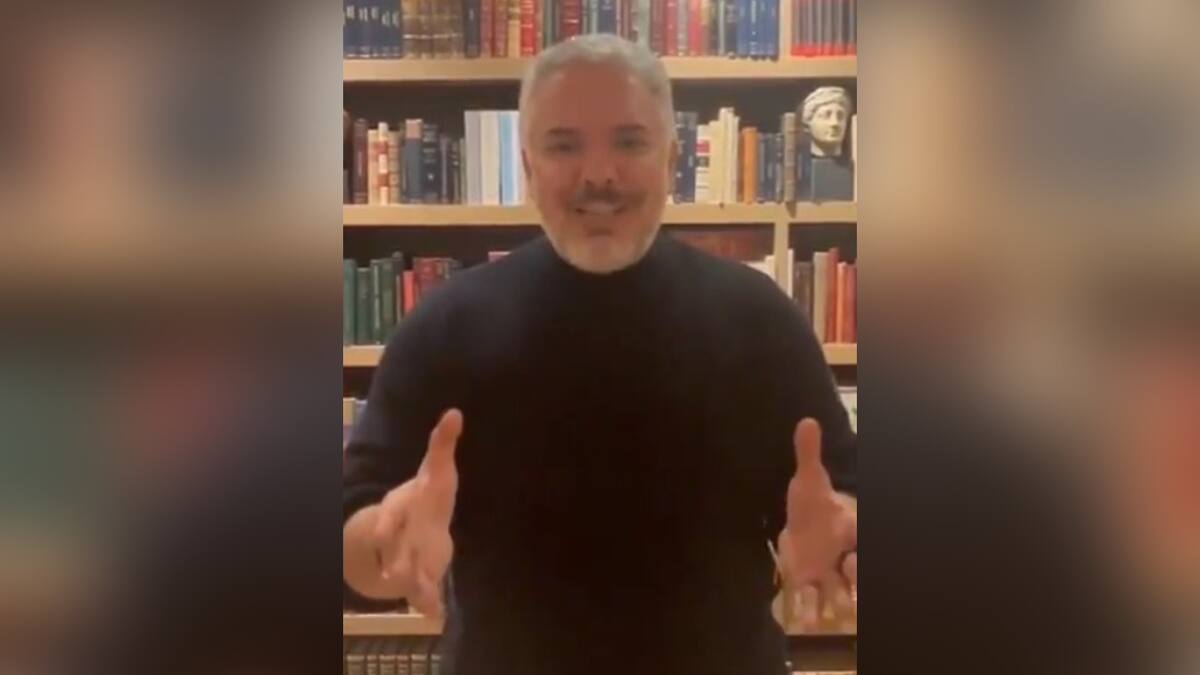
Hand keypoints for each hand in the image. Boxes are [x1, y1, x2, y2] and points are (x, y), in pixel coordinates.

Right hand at [372, 408, 461, 617]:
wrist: (415, 521)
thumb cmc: (428, 492)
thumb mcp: (436, 466)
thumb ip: (443, 442)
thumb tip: (455, 412)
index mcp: (402, 507)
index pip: (390, 515)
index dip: (385, 524)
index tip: (381, 533)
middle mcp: (402, 535)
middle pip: (396, 550)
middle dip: (397, 562)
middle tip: (395, 576)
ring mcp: (410, 555)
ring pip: (407, 574)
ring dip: (413, 587)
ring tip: (422, 602)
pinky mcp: (422, 572)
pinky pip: (423, 590)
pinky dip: (428, 605)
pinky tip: (436, 617)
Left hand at [776, 418, 856, 630]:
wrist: (804, 526)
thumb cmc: (813, 504)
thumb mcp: (809, 479)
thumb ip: (808, 453)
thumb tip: (807, 420)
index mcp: (849, 528)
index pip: (860, 541)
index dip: (860, 559)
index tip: (853, 561)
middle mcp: (845, 554)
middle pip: (856, 575)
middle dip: (854, 584)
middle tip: (846, 586)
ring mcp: (828, 572)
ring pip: (837, 594)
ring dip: (830, 605)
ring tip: (816, 617)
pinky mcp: (810, 583)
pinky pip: (813, 600)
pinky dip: (808, 611)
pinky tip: (800, 620)